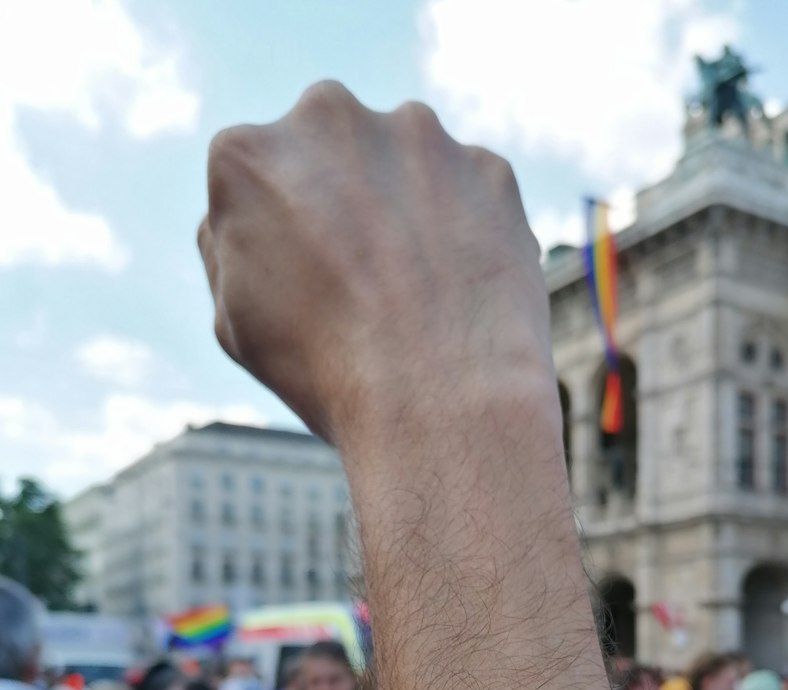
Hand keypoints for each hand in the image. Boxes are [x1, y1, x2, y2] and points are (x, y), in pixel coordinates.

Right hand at [199, 84, 552, 446]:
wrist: (441, 401)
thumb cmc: (327, 374)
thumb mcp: (235, 323)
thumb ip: (228, 248)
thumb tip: (245, 217)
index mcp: (247, 155)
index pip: (257, 178)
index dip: (281, 235)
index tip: (304, 282)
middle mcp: (328, 117)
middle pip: (330, 151)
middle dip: (344, 199)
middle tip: (364, 279)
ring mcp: (417, 136)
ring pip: (406, 166)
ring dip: (409, 209)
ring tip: (418, 293)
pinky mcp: (488, 168)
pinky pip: (472, 195)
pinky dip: (470, 233)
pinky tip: (464, 292)